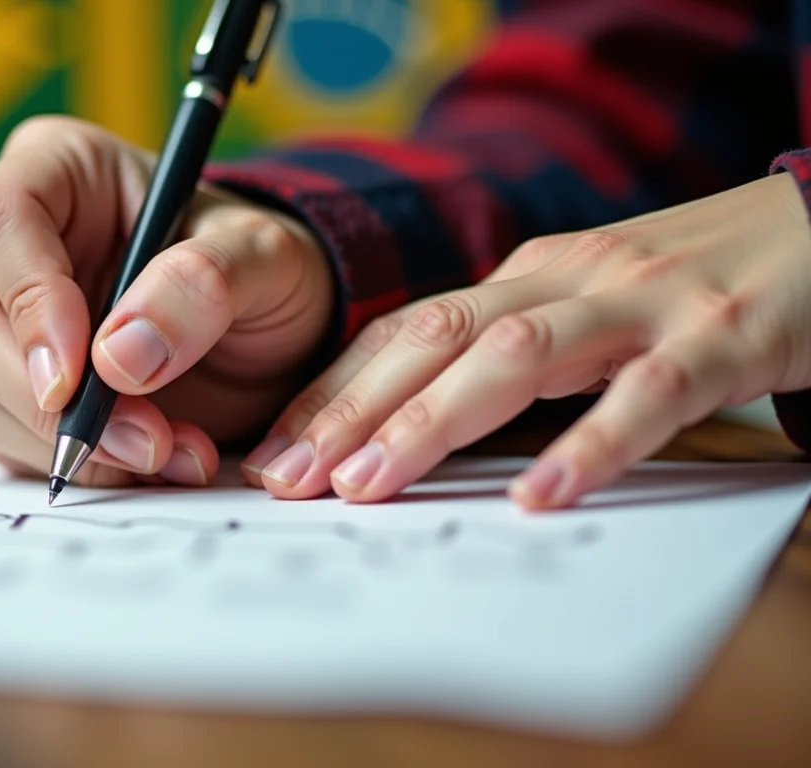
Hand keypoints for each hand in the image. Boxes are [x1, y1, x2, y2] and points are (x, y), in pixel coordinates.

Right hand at [0, 117, 332, 486]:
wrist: (270, 333)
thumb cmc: (259, 268)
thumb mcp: (266, 256)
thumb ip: (204, 283)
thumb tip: (120, 356)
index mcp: (58, 171)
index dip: (28, 298)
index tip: (82, 372)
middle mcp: (11, 247)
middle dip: (50, 401)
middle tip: (148, 440)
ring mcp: (1, 325)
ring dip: (70, 446)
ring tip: (173, 453)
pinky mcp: (11, 395)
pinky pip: (6, 445)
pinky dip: (81, 469)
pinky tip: (155, 463)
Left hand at [246, 173, 810, 508]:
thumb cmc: (682, 286)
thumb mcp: (579, 306)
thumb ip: (509, 353)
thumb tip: (414, 426)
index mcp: (524, 276)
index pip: (406, 328)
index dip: (333, 388)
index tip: (274, 450)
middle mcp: (566, 279)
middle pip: (436, 336)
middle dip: (352, 406)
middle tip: (289, 477)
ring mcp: (640, 304)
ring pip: (517, 356)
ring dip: (432, 420)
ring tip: (370, 483)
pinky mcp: (720, 337)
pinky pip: (646, 395)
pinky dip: (587, 445)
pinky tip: (536, 496)